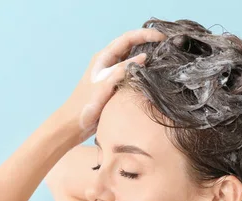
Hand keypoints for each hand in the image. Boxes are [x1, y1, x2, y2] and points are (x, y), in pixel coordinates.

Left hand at [57, 28, 166, 145]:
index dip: (145, 35)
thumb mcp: (104, 86)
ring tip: (164, 56)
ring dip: (146, 55)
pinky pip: (131, 73)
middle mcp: (107, 62)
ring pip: (132, 59)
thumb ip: (122, 71)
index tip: (162, 37)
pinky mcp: (114, 85)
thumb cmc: (85, 105)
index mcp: (103, 58)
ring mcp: (111, 73)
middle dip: (148, 42)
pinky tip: (153, 74)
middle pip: (131, 45)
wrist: (73, 124)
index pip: (127, 39)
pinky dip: (142, 70)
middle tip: (168, 45)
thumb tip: (144, 58)